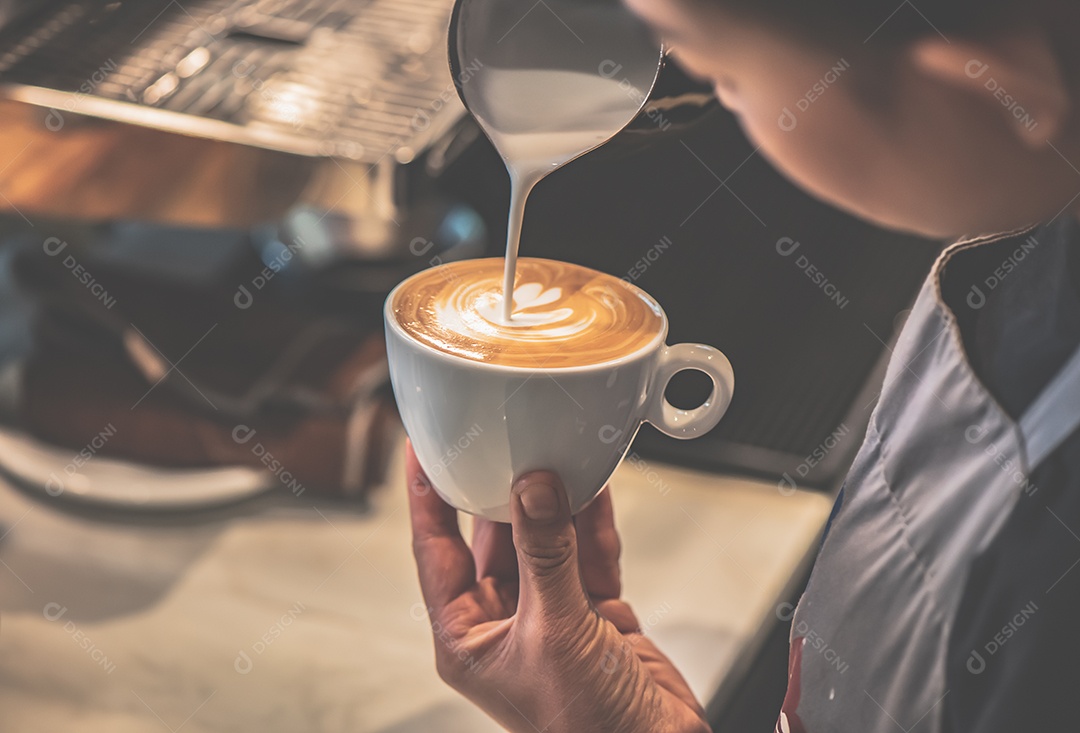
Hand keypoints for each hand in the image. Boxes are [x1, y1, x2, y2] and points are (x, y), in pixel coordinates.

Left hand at [406, 442, 710, 732]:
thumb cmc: (585, 727)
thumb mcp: (557, 632)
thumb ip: (546, 555)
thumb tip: (533, 489)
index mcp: (468, 637)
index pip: (435, 551)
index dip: (426, 498)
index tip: (421, 450)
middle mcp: (504, 623)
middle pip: (491, 538)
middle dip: (499, 490)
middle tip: (502, 439)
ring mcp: (551, 615)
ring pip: (543, 542)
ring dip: (553, 503)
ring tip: (554, 453)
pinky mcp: (595, 614)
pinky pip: (588, 555)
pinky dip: (593, 524)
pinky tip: (596, 489)